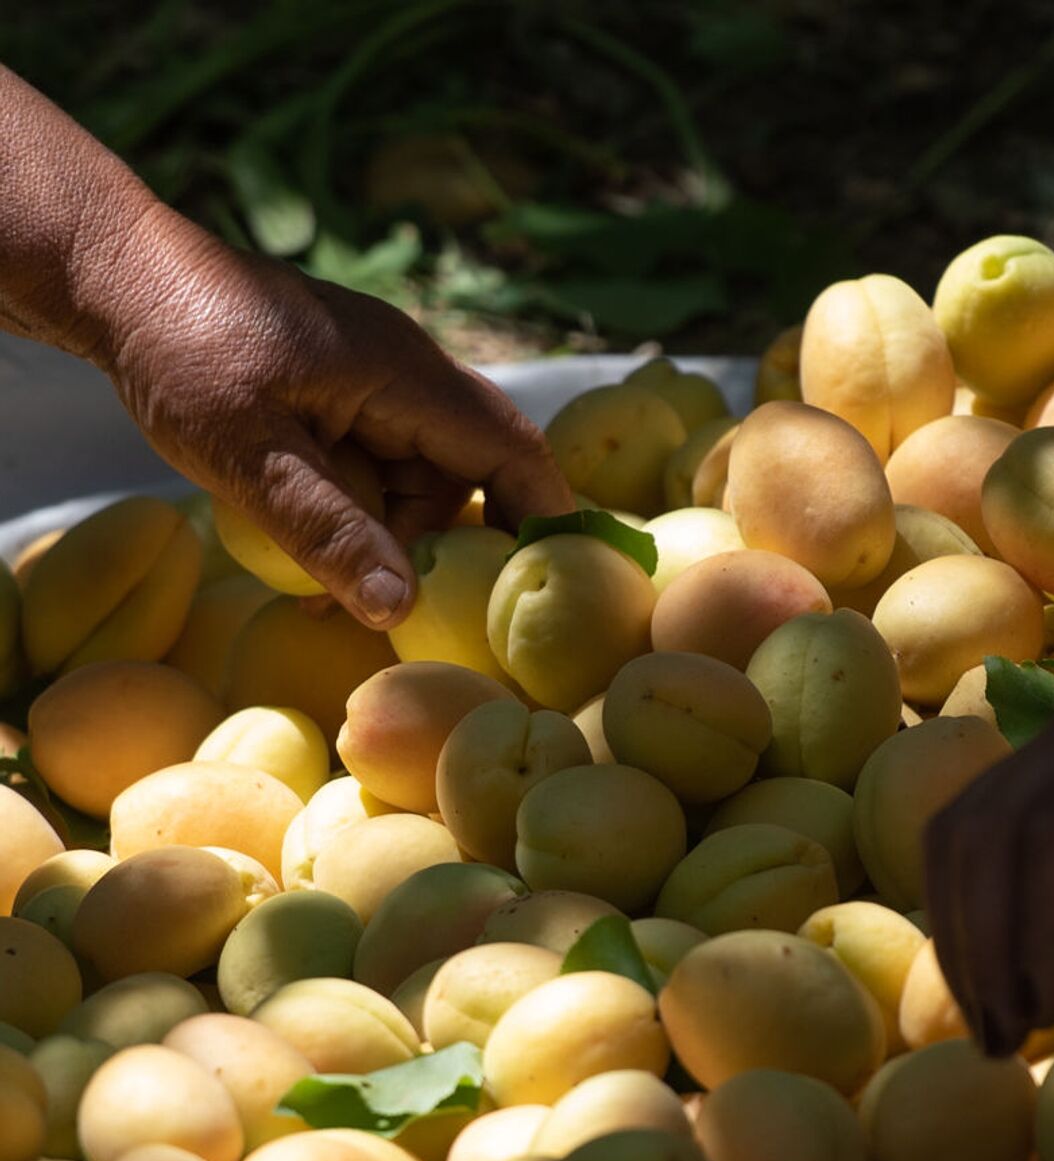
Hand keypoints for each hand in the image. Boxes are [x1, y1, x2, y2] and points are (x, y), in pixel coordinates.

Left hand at [94, 206, 572, 628]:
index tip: (556, 579)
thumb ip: (326, 529)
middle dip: (450, 542)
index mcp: (404, 374)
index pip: (510, 447)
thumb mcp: (246, 451)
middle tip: (409, 606)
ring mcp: (376, 381)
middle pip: (471, 470)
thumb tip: (398, 609)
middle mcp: (407, 372)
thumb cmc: (177, 349)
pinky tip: (317, 546)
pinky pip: (381, 463)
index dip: (542, 516)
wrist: (113, 274)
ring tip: (331, 589)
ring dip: (392, 534)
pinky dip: (361, 511)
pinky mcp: (344, 393)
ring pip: (422, 475)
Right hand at [922, 537, 1053, 1056]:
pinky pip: (983, 817)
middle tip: (1000, 1042)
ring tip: (991, 1013)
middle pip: (986, 831)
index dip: (1037, 929)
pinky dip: (973, 891)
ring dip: (961, 922)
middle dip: (979, 943)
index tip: (1045, 1015)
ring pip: (965, 822)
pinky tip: (999, 950)